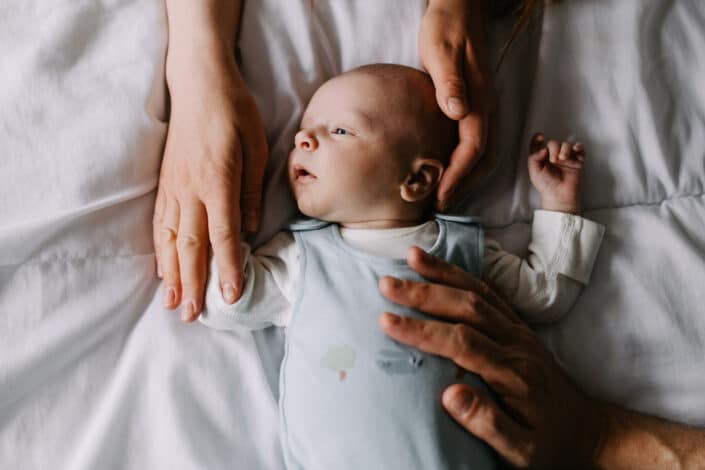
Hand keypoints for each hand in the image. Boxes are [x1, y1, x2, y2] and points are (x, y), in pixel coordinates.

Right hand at [154, 55, 266, 321]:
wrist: (199, 84)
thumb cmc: (235, 113)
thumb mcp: (256, 148)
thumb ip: (252, 192)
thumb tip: (252, 231)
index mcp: (218, 182)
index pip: (223, 235)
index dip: (227, 269)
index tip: (230, 297)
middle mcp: (191, 190)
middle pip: (192, 246)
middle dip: (193, 284)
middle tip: (193, 316)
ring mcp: (174, 187)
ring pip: (171, 239)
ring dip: (172, 274)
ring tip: (172, 303)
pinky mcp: (165, 183)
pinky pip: (161, 223)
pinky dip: (161, 249)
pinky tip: (162, 267)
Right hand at [378, 247, 605, 467]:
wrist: (588, 431)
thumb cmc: (549, 443)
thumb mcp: (522, 452)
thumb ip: (487, 424)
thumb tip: (450, 394)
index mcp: (514, 373)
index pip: (462, 342)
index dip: (423, 330)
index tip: (388, 321)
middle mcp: (517, 344)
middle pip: (467, 307)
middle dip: (425, 292)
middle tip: (387, 283)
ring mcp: (520, 331)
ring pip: (479, 293)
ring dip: (443, 273)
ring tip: (412, 255)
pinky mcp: (520, 327)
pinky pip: (492, 293)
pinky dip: (465, 276)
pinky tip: (445, 268)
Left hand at [419, 0, 495, 210]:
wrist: (460, 7)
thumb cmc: (446, 28)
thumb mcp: (440, 51)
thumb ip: (449, 82)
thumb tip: (456, 113)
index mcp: (479, 99)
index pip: (473, 148)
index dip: (458, 176)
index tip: (441, 196)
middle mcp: (488, 106)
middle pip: (485, 158)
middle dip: (465, 185)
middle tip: (441, 204)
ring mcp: (486, 106)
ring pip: (485, 152)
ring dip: (468, 177)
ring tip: (445, 194)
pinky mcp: (478, 104)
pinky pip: (479, 141)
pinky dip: (467, 162)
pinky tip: (448, 167)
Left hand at [528, 133, 584, 214]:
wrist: (559, 195)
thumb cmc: (546, 185)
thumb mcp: (534, 171)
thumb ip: (534, 157)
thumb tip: (543, 148)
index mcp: (542, 157)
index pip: (539, 145)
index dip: (538, 139)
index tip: (540, 137)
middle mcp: (553, 156)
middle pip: (554, 143)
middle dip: (554, 148)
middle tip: (553, 160)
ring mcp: (566, 158)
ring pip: (566, 145)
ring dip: (565, 149)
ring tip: (562, 158)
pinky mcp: (576, 161)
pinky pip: (580, 150)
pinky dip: (579, 147)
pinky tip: (576, 148)